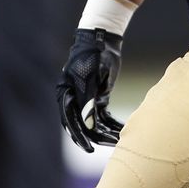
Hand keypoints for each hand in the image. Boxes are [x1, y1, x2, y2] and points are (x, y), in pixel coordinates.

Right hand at [57, 28, 123, 151]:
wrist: (102, 39)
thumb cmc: (93, 54)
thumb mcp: (91, 75)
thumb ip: (88, 98)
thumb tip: (88, 122)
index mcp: (66, 94)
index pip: (71, 121)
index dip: (80, 136)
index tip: (88, 148)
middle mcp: (73, 99)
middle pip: (83, 125)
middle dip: (97, 137)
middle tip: (110, 147)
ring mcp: (86, 99)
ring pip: (95, 122)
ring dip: (107, 132)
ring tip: (120, 140)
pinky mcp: (97, 97)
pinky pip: (103, 115)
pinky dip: (112, 123)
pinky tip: (121, 130)